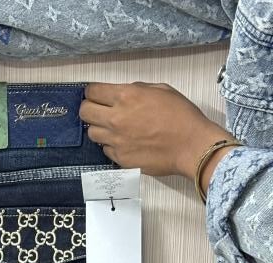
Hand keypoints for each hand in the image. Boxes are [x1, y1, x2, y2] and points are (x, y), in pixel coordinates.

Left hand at [80, 81, 236, 190]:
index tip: (96, 94)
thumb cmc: (181, 116)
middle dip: (89, 108)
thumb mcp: (160, 90)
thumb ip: (136, 90)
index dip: (92, 92)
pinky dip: (111, 145)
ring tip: (113, 128)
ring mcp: (116, 141)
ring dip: (99, 128)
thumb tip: (123, 93)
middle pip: (84, 112)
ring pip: (92, 133)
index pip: (92, 91)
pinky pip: (105, 150)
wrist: (190, 145)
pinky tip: (124, 142)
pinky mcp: (120, 158)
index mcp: (126, 96)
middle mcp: (116, 118)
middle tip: (98, 110)